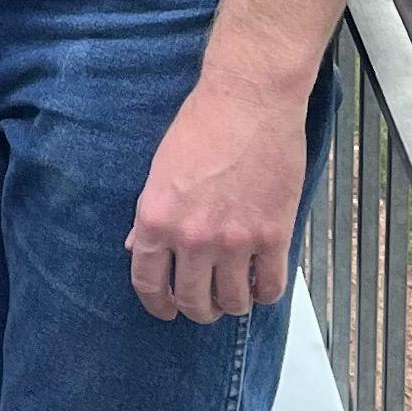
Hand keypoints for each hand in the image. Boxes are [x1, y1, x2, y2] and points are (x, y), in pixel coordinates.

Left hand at [126, 66, 307, 322]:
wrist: (250, 100)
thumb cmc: (202, 125)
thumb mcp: (160, 169)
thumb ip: (150, 216)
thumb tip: (138, 249)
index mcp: (157, 220)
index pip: (149, 284)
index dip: (157, 305)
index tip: (166, 309)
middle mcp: (192, 238)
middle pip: (193, 301)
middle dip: (197, 309)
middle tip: (203, 304)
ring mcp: (235, 241)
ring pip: (232, 302)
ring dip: (231, 304)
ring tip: (233, 294)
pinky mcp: (273, 237)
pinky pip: (269, 287)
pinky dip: (264, 293)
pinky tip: (261, 283)